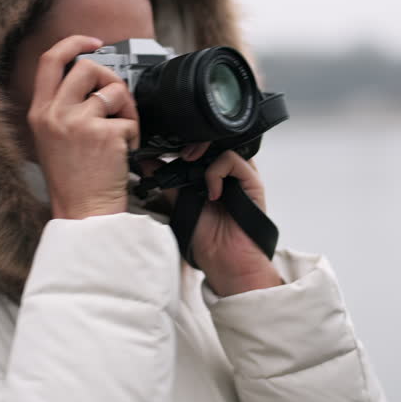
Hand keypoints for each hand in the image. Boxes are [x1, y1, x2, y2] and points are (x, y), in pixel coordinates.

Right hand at [27, 35, 139, 219]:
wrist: (83, 212)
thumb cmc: (73, 180)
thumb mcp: (53, 138)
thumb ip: (64, 107)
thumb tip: (92, 80)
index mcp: (39, 112)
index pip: (50, 60)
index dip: (73, 43)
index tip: (93, 42)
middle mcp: (55, 114)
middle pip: (86, 66)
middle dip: (109, 76)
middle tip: (116, 97)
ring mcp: (78, 122)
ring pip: (114, 90)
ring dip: (127, 107)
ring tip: (122, 131)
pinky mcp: (104, 134)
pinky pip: (130, 119)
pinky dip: (134, 134)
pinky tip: (125, 152)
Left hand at [142, 148, 282, 296]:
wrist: (223, 260)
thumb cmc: (206, 238)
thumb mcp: (179, 204)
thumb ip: (167, 181)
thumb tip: (147, 161)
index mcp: (212, 174)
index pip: (203, 146)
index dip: (187, 143)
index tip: (169, 149)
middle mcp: (228, 172)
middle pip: (215, 141)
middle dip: (195, 143)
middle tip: (181, 155)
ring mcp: (241, 176)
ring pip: (223, 146)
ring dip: (204, 154)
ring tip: (193, 172)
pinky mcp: (252, 183)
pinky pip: (233, 162)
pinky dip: (217, 173)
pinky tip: (212, 193)